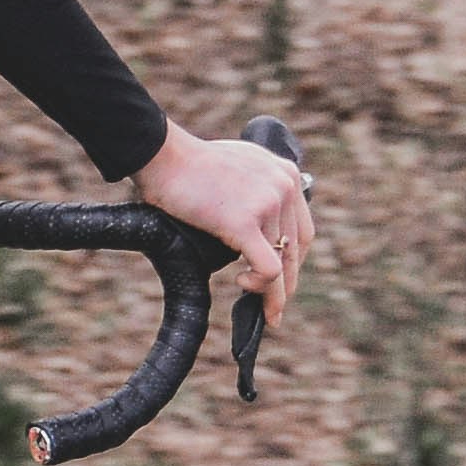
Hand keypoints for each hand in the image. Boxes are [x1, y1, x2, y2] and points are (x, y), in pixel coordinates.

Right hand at [136, 120, 312, 310]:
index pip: (301, 229)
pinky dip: (259, 286)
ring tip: (260, 308)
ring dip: (271, 292)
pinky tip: (241, 283)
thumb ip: (255, 189)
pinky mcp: (246, 222)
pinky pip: (268, 268)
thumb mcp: (238, 167)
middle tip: (275, 307)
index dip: (293, 259)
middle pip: (296, 249)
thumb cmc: (188, 165)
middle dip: (288, 283)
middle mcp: (284, 186)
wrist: (165, 156)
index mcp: (285, 173)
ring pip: (282, 263)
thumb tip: (253, 223)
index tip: (281, 278)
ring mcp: (268, 203)